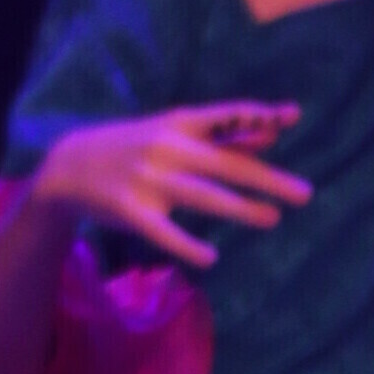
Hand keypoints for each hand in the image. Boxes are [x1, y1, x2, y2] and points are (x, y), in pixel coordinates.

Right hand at [30, 103, 308, 271]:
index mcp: (179, 124)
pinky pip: (162, 231)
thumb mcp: (176, 133)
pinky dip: (186, 245)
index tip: (291, 117)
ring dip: (238, 208)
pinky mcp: (129, 210)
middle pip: (223, 164)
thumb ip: (225, 135)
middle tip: (304, 193)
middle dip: (265, 179)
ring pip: (200, 195)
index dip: (257, 116)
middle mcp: (165, 148)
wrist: (69, 166)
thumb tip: (275, 133)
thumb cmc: (136, 147)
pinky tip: (211, 257)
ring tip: (272, 218)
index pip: (225, 117)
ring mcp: (147, 180)